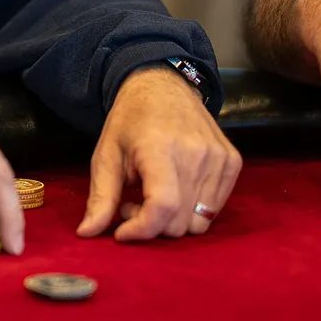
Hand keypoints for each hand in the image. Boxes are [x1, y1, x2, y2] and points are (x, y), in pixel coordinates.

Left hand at [78, 65, 240, 240]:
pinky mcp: (232, 162)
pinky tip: (174, 188)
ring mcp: (219, 157)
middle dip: (152, 224)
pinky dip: (192, 209)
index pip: (162, 207)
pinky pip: (215, 209)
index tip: (121, 232)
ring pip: (199, 222)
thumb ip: (100, 197)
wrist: (162, 86)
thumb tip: (87, 233)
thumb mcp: (106, 155)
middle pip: (180, 223)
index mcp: (160, 148)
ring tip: (152, 195)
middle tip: (132, 202)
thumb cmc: (130, 121)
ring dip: (172, 220)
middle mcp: (196, 153)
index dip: (141, 229)